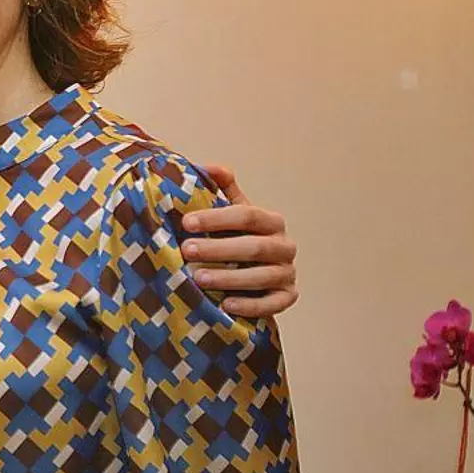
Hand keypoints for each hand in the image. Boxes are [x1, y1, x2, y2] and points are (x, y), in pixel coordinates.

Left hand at [181, 164, 298, 318]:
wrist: (253, 276)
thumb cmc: (236, 238)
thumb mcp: (231, 213)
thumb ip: (222, 189)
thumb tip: (206, 167)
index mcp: (271, 222)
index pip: (248, 215)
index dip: (217, 217)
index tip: (186, 222)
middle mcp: (284, 246)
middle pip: (254, 247)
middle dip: (219, 249)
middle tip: (187, 250)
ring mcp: (288, 273)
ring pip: (263, 276)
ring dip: (230, 278)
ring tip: (198, 279)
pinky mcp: (287, 297)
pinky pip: (273, 303)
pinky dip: (251, 305)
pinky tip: (226, 305)